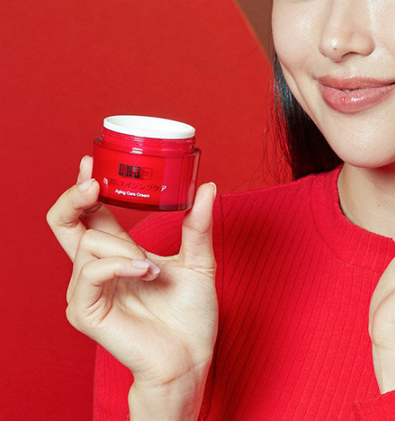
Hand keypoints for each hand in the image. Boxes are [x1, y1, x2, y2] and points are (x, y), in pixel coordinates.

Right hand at [46, 156, 218, 391]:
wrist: (191, 357)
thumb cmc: (191, 315)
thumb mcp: (199, 260)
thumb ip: (198, 225)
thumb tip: (207, 186)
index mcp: (120, 251)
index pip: (90, 212)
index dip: (87, 185)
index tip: (93, 159)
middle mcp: (98, 267)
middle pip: (64, 222)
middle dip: (73, 196)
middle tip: (93, 181)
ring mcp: (88, 290)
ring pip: (86, 243)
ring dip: (121, 246)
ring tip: (151, 265)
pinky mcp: (86, 311)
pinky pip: (90, 272)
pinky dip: (119, 264)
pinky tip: (145, 271)